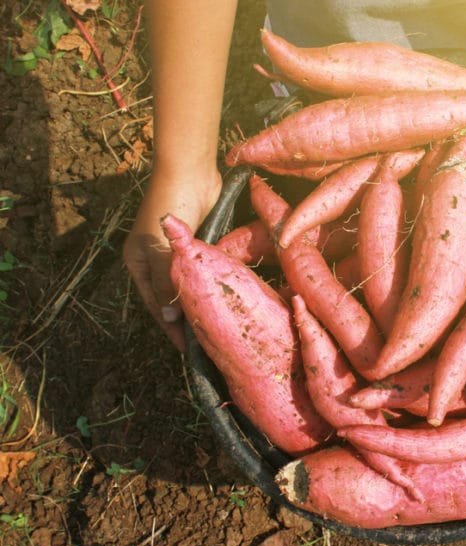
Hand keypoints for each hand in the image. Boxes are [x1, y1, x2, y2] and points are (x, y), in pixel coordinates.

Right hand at [123, 167, 222, 350]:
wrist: (190, 171)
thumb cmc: (171, 207)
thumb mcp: (163, 248)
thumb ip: (166, 282)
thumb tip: (169, 317)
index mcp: (138, 262)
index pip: (155, 304)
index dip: (170, 327)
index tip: (187, 349)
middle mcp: (154, 259)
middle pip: (171, 297)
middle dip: (186, 319)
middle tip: (206, 343)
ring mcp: (175, 251)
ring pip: (188, 284)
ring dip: (199, 302)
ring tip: (216, 326)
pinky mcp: (196, 242)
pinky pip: (202, 270)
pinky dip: (209, 283)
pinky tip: (222, 299)